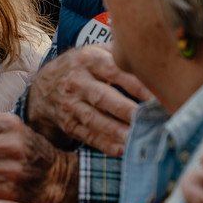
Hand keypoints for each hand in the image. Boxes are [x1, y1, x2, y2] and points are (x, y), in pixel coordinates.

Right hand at [25, 45, 150, 155]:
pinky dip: (104, 144)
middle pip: (103, 97)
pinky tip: (122, 150)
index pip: (115, 71)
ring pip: (94, 119)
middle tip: (151, 119)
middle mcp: (77, 82)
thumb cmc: (81, 68)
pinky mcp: (68, 124)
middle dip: (127, 110)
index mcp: (88, 60)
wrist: (43, 87)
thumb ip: (119, 53)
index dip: (137, 85)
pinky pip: (87, 135)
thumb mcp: (94, 52)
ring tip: (137, 138)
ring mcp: (70, 105)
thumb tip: (153, 56)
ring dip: (116, 131)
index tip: (159, 97)